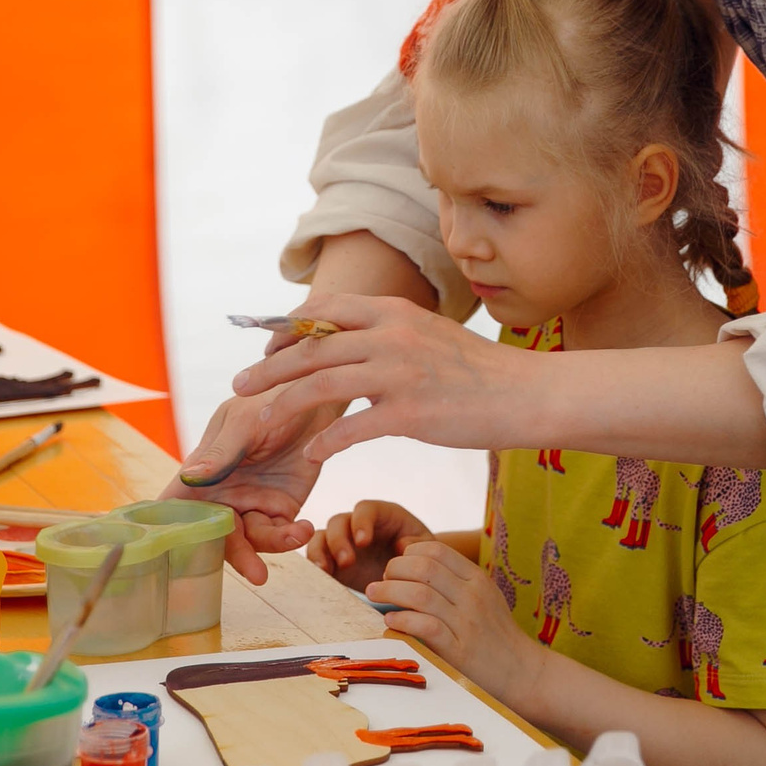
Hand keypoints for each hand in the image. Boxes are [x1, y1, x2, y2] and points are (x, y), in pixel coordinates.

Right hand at [161, 386, 338, 581]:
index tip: (172, 561)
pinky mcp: (280, 509)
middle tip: (256, 572)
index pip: (174, 510)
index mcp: (199, 475)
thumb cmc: (267, 401)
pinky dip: (292, 536)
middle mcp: (221, 496)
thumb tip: (190, 475)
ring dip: (270, 547)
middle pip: (216, 537)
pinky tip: (304, 528)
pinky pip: (280, 533)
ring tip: (296, 534)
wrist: (313, 398)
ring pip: (251, 541)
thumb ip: (220, 451)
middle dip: (236, 556)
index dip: (168, 536)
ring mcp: (250, 505)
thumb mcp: (242, 422)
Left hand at [229, 293, 540, 461]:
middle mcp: (391, 334)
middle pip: (311, 346)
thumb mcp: (430, 333)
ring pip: (321, 384)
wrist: (525, 393)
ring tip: (259, 421)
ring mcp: (399, 372)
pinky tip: (309, 456)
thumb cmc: (478, 370)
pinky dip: (325, 443)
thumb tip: (351, 339)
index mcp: (394, 311)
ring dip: (283, 404)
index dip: (287, 327)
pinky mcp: (410, 412)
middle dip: (269, 366)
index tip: (267, 345)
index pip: (324, 309)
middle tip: (240, 384)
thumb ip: (389, 332)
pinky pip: (352, 428)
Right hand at [306, 500, 431, 591]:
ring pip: (321, 537)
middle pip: (339, 521)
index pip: (365, 509)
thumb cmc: (421, 556)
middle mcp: (358, 524)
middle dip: (339, 540)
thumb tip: (402, 547)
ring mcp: (343, 542)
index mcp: (382, 514)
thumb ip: (418, 544)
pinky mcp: (333, 562)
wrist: (411, 577)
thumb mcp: (426, 548)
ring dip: (321, 552)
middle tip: (347, 561)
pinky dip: (315, 565)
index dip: (361, 522)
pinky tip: (321, 579)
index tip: (363, 542)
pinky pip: (316, 557)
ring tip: (326, 571)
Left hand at [371, 540, 543, 708]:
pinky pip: (424, 626)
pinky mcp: (458, 650)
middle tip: (380, 581)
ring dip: (389, 591)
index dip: (408, 553)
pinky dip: (401, 620)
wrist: (524, 674)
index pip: (436, 550)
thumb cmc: (497, 637)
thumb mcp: (484, 598)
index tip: (396, 566)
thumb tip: (415, 568)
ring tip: (374, 595)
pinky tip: (390, 621)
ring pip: (419, 593)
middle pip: (423, 567)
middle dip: (393, 569)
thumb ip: (456, 582)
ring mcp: (466, 623)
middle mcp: (472, 596)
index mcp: (478, 579)